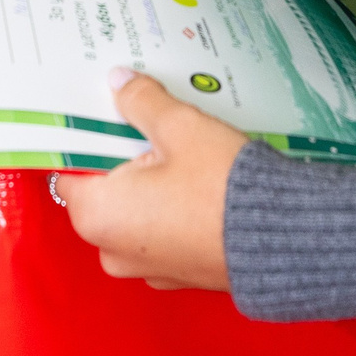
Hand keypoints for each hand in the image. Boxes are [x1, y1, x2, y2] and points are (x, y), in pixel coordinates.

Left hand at [55, 70, 240, 290]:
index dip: (87, 137)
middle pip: (104, 188)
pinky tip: (199, 179)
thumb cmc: (222, 187)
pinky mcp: (178, 272)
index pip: (71, 169)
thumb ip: (141, 102)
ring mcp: (147, 267)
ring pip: (135, 210)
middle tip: (151, 123)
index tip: (105, 113)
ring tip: (182, 147)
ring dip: (151, 181)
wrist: (285, 238)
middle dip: (124, 156)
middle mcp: (112, 249)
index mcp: (97, 215)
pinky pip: (161, 229)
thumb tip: (120, 83)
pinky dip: (172, 205)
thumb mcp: (180, 128)